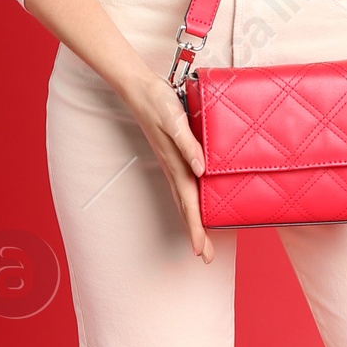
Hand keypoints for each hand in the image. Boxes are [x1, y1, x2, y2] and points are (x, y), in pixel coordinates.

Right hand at [122, 69, 213, 263]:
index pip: (189, 203)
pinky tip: (195, 204)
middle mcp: (174, 167)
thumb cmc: (158, 101)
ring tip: (201, 241)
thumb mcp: (175, 120)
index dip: (196, 228)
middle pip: (186, 208)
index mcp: (176, 163)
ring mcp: (171, 163)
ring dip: (192, 221)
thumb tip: (201, 170)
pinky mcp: (172, 155)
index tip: (201, 251)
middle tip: (206, 257)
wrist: (140, 88)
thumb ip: (188, 144)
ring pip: (183, 199)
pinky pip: (182, 185)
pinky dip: (189, 201)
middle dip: (195, 233)